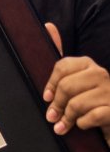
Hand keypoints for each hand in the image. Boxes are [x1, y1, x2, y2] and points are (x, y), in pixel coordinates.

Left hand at [43, 23, 109, 144]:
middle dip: (57, 105)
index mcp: (87, 65)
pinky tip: (84, 125)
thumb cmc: (86, 104)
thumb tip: (48, 26)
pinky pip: (92, 116)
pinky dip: (82, 124)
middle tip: (52, 117)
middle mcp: (101, 74)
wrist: (108, 122)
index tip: (46, 97)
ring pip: (77, 103)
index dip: (51, 84)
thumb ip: (60, 62)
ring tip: (64, 125)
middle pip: (67, 86)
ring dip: (68, 118)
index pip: (63, 66)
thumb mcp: (71, 83)